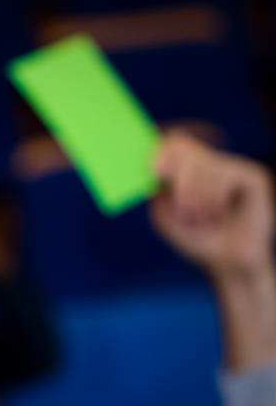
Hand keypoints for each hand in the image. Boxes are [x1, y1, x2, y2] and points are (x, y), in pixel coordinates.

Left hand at [149, 130, 274, 282]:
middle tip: (181, 207)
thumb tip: (152, 166)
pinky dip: (215, 199)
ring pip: (205, 164)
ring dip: (197, 198)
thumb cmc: (197, 239)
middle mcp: (211, 163)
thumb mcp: (165, 217)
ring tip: (202, 220)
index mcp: (187, 169)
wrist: (227, 262)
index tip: (156, 172)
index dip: (163, 152)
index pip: (174, 142)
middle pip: (186, 149)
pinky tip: (219, 215)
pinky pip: (225, 174)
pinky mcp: (252, 175)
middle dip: (180, 180)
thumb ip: (157, 191)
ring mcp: (233, 166)